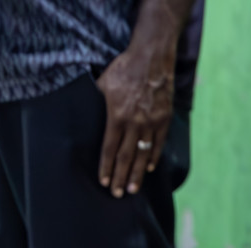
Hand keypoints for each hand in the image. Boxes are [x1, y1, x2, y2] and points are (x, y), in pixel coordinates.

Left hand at [95, 50, 173, 197]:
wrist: (152, 56)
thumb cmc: (125, 67)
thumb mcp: (103, 83)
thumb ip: (97, 101)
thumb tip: (85, 110)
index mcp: (117, 116)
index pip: (109, 149)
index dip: (105, 167)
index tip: (103, 181)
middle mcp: (135, 122)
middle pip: (126, 156)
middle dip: (120, 177)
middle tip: (117, 194)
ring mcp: (152, 121)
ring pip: (143, 153)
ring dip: (137, 173)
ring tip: (132, 188)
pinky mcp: (164, 116)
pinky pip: (159, 142)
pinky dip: (154, 156)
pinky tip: (149, 167)